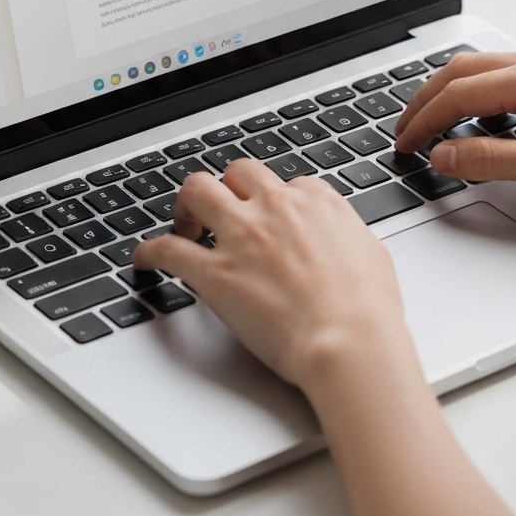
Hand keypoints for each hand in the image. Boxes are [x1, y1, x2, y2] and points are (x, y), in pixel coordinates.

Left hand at [133, 159, 404, 388]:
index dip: (273, 201)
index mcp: (314, 201)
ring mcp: (241, 236)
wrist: (350, 342)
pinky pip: (167, 249)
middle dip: (227, 187)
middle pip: (237, 172)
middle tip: (222, 211)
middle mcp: (274, 208)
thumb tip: (341, 235)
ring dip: (187, 203)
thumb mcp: (371, 252)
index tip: (269, 218)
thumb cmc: (369, 309)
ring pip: (198, 189)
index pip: (284, 184)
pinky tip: (144, 259)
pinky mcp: (214, 273)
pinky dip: (149, 251)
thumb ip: (346, 233)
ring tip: (185, 222)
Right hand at [394, 48, 515, 217]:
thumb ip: (489, 160)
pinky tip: (483, 119)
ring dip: (451, 93)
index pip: (456, 94)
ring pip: (482, 68)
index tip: (404, 144)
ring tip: (434, 123)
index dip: (423, 121)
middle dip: (426, 100)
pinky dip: (480, 94)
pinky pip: (506, 75)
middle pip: (461, 71)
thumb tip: (444, 154)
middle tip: (405, 129)